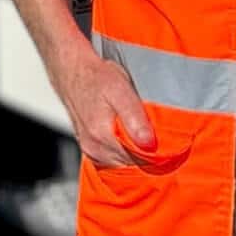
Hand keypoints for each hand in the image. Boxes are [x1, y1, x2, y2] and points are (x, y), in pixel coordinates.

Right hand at [55, 48, 155, 168]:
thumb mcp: (120, 89)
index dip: (154, 150)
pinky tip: (124, 131)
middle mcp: (94, 148)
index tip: (161, 136)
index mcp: (102, 135)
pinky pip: (113, 157)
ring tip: (135, 126)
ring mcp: (91, 150)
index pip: (138, 160)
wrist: (73, 72)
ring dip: (133, 149)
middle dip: (144, 149)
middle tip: (149, 127)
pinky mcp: (90, 148)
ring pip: (122, 161)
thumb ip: (135, 117)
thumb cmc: (96, 77)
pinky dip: (122, 148)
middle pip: (131, 162)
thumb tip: (149, 143)